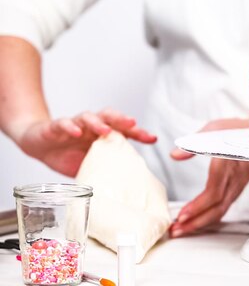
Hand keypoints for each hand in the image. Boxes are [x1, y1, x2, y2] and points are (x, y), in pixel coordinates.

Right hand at [16, 108, 156, 176]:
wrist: (39, 146)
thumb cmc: (67, 155)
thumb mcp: (91, 164)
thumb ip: (106, 169)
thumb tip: (126, 188)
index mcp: (103, 135)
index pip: (124, 131)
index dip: (139, 133)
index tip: (152, 139)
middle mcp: (91, 127)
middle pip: (109, 117)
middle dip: (122, 119)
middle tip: (132, 123)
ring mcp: (75, 125)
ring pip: (89, 117)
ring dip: (98, 123)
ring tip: (105, 130)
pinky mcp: (55, 126)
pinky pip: (63, 123)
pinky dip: (70, 126)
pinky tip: (75, 132)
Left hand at [169, 118, 248, 237]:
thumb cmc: (238, 130)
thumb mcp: (213, 130)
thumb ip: (193, 144)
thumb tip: (174, 155)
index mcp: (228, 165)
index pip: (213, 192)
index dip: (198, 206)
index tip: (181, 215)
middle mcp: (235, 179)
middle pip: (216, 208)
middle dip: (195, 222)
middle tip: (175, 231)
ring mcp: (238, 185)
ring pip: (220, 210)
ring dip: (200, 223)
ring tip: (181, 229)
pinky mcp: (237, 188)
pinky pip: (223, 206)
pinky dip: (208, 217)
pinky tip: (196, 221)